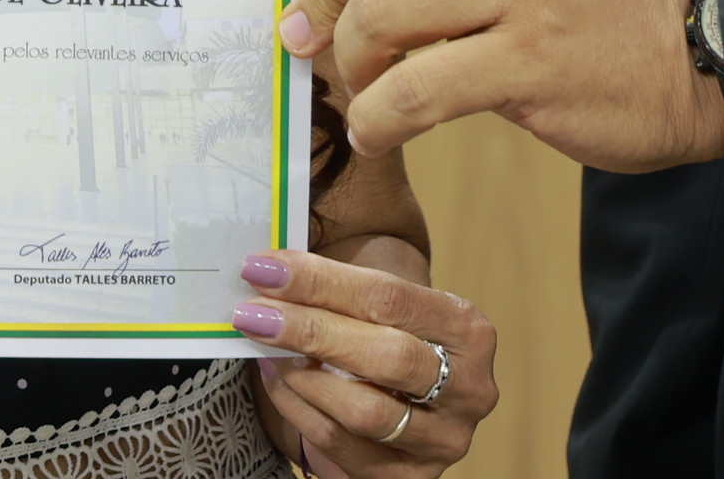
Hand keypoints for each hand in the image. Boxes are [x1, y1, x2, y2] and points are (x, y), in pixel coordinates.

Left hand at [237, 246, 497, 478]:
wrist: (414, 400)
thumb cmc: (390, 336)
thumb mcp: (386, 306)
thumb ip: (340, 286)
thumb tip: (269, 265)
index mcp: (469, 330)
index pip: (390, 296)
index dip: (321, 280)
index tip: (265, 268)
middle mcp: (470, 389)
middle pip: (384, 355)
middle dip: (310, 330)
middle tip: (253, 313)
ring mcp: (443, 440)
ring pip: (363, 409)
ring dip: (301, 376)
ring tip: (264, 348)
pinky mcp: (410, 477)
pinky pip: (340, 443)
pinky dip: (297, 409)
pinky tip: (276, 379)